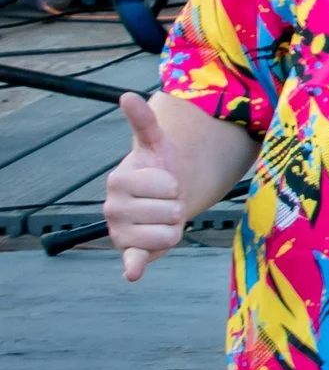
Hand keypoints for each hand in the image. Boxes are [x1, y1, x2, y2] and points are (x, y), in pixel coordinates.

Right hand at [103, 95, 184, 281]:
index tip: (164, 182)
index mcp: (118, 180)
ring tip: (162, 217)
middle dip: (177, 206)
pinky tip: (132, 273)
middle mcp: (112, 208)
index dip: (175, 184)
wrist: (161, 199)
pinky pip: (131, 260)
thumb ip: (144, 123)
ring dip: (174, 226)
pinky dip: (133, 267)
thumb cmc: (158, 169)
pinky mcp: (128, 251)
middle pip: (172, 211)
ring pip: (170, 233)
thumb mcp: (155, 144)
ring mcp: (118, 232)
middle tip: (165, 202)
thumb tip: (127, 95)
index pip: (168, 186)